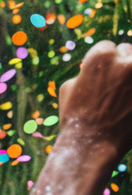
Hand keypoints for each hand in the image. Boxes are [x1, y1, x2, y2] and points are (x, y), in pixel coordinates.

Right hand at [58, 41, 131, 156]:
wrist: (92, 146)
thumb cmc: (76, 119)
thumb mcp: (68, 89)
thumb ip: (85, 71)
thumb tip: (91, 67)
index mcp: (101, 56)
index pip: (108, 48)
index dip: (104, 65)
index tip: (101, 81)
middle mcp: (126, 61)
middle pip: (129, 52)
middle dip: (123, 67)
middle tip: (115, 90)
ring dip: (131, 79)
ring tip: (123, 98)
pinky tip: (128, 105)